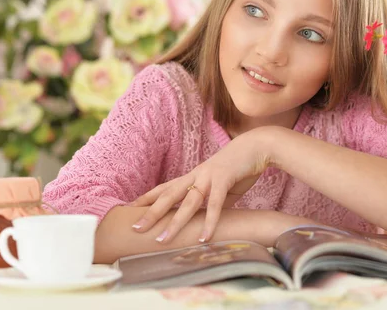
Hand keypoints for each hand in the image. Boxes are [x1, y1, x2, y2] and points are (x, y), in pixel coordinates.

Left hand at [130, 127, 273, 243]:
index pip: (165, 188)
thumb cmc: (239, 167)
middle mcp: (196, 176)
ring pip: (187, 202)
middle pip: (168, 195)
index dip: (147, 199)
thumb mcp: (221, 187)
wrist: (257, 147)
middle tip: (135, 228)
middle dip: (151, 212)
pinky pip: (216, 204)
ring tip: (163, 240)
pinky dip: (210, 221)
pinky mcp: (224, 179)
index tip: (129, 210)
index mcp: (193, 176)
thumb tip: (207, 219)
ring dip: (175, 222)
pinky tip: (204, 237)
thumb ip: (212, 202)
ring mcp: (209, 177)